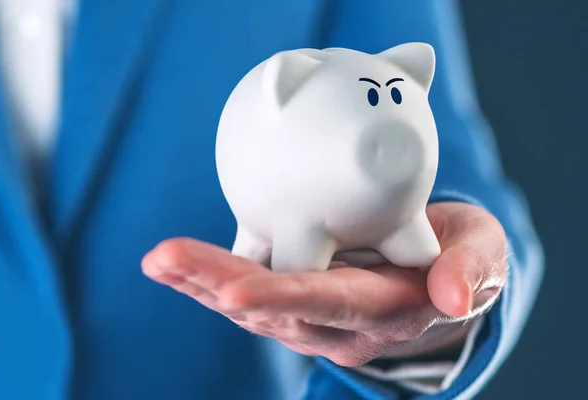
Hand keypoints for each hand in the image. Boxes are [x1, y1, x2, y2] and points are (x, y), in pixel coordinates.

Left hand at [141, 202, 506, 366]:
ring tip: (160, 258)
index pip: (332, 305)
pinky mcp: (294, 299)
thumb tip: (455, 298)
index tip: (236, 294)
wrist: (435, 270)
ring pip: (251, 305)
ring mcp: (313, 315)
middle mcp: (341, 321)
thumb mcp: (483, 253)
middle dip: (219, 285)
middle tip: (166, 258)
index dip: (286, 300)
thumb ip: (473, 271)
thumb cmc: (459, 253)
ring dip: (202, 282)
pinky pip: (246, 293)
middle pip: (275, 308)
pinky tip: (173, 264)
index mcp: (387, 308)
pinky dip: (207, 279)